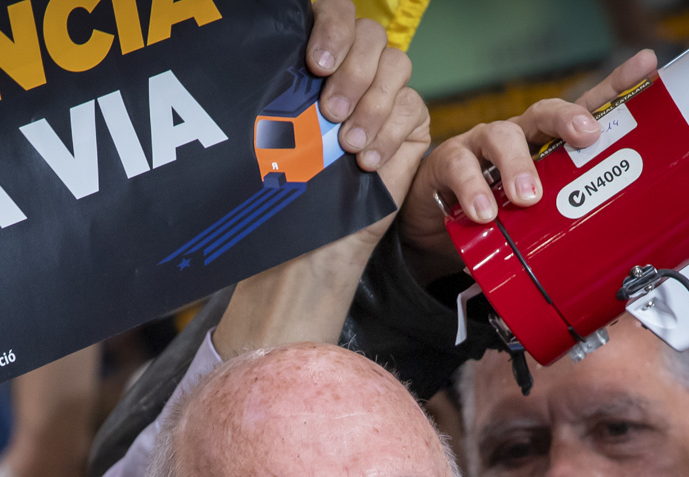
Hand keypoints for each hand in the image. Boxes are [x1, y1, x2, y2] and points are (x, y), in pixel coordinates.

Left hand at [213, 5, 429, 355]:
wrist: (312, 241)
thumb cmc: (287, 188)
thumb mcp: (277, 127)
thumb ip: (290, 82)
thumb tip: (288, 49)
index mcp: (314, 58)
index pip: (333, 12)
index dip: (331, 28)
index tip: (314, 64)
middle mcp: (351, 69)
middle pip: (369, 35)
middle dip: (352, 71)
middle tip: (331, 113)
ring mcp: (383, 93)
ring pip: (396, 66)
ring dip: (372, 104)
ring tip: (348, 146)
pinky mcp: (409, 123)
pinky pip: (411, 107)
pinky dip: (389, 132)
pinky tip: (366, 162)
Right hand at [397, 49, 658, 280]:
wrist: (438, 227)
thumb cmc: (499, 217)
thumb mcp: (539, 219)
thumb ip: (566, 225)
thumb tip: (611, 258)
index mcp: (548, 146)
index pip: (584, 111)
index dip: (616, 87)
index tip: (646, 65)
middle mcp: (519, 136)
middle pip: (545, 113)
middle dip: (568, 118)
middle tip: (586, 135)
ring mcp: (482, 145)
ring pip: (502, 136)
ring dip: (517, 164)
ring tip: (527, 197)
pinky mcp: (448, 162)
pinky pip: (460, 167)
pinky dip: (472, 189)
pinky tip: (483, 213)